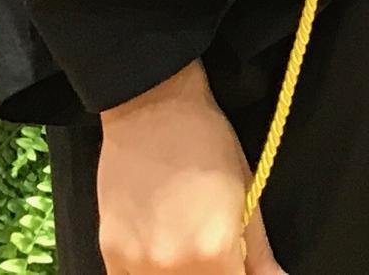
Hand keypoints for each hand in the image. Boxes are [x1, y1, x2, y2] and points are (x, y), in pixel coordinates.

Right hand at [97, 64, 287, 274]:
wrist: (154, 110)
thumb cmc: (208, 144)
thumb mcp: (245, 193)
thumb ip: (258, 252)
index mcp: (213, 252)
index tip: (236, 264)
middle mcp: (172, 267)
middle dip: (212, 274)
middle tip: (213, 254)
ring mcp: (136, 264)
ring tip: (185, 241)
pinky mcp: (109, 255)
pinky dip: (149, 273)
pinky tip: (159, 246)